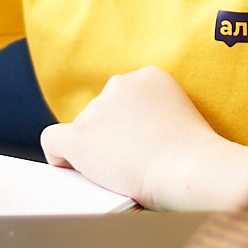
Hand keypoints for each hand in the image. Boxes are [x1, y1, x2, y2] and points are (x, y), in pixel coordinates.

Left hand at [39, 66, 247, 210]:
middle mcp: (119, 85)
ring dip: (95, 148)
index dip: (129, 124)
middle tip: (133, 161)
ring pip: (83, 129)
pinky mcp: (80, 137)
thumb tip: (129, 135)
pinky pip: (52, 140)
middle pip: (101, 112)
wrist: (191, 170)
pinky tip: (71, 169)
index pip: (124, 98)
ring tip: (120, 171)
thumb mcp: (180, 119)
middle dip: (112, 135)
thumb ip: (154, 116)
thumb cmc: (195, 157)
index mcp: (149, 76)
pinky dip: (59, 157)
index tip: (143, 143)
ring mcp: (97, 110)